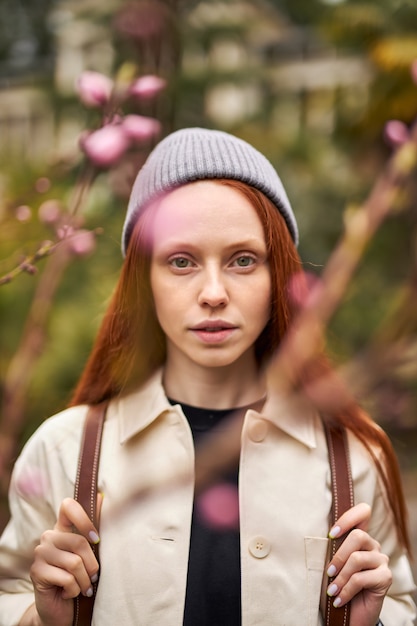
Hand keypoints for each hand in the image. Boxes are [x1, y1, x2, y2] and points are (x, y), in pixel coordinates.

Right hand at [28, 496, 101, 625]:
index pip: (68, 506)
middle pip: (79, 541)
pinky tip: (69, 593)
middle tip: (93, 577)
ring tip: (82, 587)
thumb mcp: (89, 554)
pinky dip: (75, 590)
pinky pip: (67, 578)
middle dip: (92, 564)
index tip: (96, 539)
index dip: (85, 518)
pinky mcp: (36, 571)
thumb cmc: (80, 578)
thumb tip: (103, 497)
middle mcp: (49, 536)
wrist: (62, 609)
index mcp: (62, 528)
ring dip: (84, 580)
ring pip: (75, 562)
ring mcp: (40, 553)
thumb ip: (93, 530)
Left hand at [326, 502, 391, 625]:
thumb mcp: (334, 564)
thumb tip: (321, 538)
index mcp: (360, 538)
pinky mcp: (385, 577)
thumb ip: (333, 548)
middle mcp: (373, 545)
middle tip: (328, 572)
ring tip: (331, 590)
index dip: (348, 517)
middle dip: (339, 555)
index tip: (331, 534)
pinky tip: (338, 599)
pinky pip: (360, 579)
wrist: (352, 615)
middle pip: (357, 536)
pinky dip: (345, 590)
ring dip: (340, 577)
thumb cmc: (338, 585)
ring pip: (357, 558)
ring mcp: (381, 561)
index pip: (363, 512)